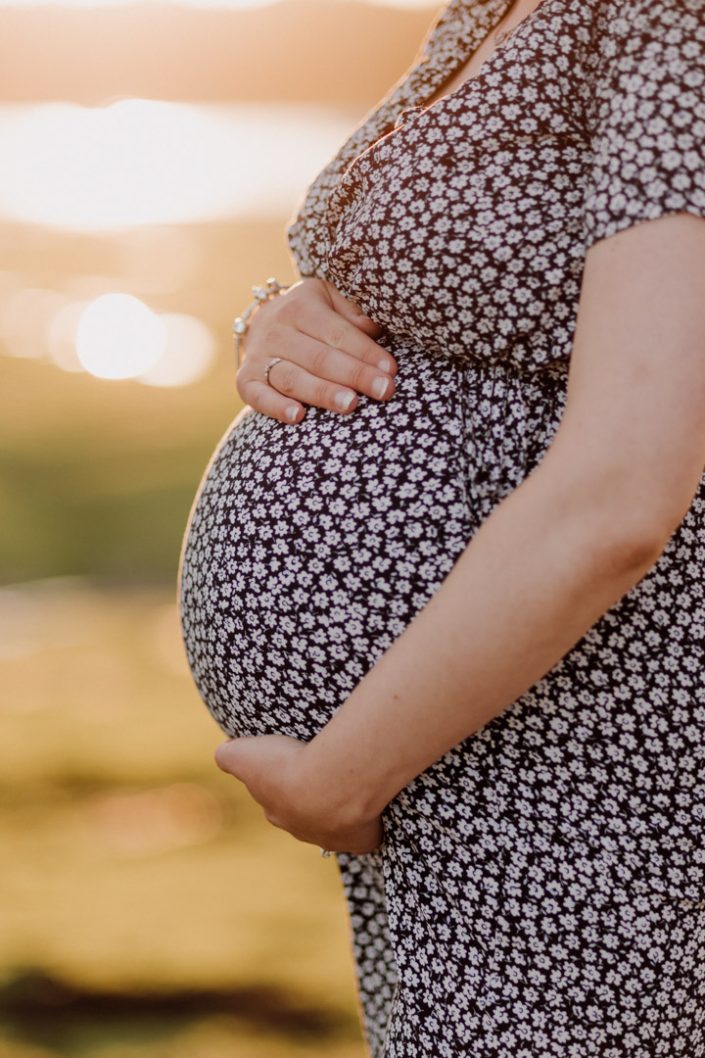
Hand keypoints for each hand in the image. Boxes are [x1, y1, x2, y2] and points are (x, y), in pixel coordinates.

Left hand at [214, 733, 384, 854]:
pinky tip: (373, 804)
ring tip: (351, 782)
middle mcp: (303, 830)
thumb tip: (223, 753)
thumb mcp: (244, 753)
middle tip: (324, 770)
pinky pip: (366, 835)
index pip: (275, 799)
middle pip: (306, 814)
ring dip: (342, 807)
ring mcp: (334, 839)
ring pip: (336, 825)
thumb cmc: (288, 765)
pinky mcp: (363, 840)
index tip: (292, 762)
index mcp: (277, 812)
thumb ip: (228, 755)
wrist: (331, 783)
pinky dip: (370, 823)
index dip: (282, 780)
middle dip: (312, 797)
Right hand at [235, 276, 397, 423]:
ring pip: (293, 378)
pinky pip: (258, 396)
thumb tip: (373, 330)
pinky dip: (275, 407)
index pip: (338, 333)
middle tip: (383, 390)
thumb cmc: (309, 314)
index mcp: (300, 306)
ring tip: (351, 404)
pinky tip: (298, 417)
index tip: (390, 370)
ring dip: (323, 393)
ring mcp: (259, 357)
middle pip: (320, 358)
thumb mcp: (329, 299)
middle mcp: (276, 330)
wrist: (261, 322)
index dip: (365, 352)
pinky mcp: (245, 381)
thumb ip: (351, 313)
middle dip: (354, 375)